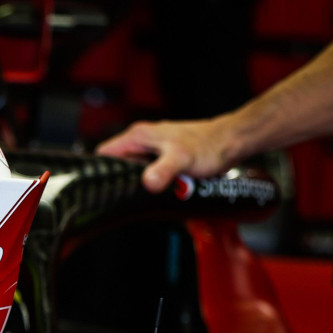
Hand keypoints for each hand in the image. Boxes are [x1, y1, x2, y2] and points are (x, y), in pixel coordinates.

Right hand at [96, 116, 241, 193]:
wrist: (231, 141)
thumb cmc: (208, 147)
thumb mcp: (181, 160)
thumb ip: (162, 171)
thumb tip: (147, 183)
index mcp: (138, 136)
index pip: (104, 153)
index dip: (101, 170)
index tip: (104, 187)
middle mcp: (142, 139)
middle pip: (117, 162)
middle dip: (119, 179)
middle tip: (126, 196)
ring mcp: (153, 146)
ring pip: (132, 167)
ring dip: (136, 181)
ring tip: (143, 194)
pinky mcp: (163, 154)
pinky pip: (147, 169)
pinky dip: (150, 180)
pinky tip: (158, 189)